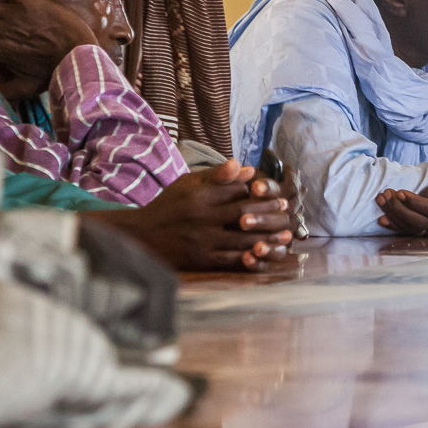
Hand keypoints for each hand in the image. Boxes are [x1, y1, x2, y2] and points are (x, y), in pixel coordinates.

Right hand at [102, 159, 294, 271]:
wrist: (142, 236)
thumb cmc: (169, 205)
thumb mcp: (188, 183)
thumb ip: (217, 176)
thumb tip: (245, 167)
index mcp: (199, 194)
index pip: (236, 190)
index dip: (258, 191)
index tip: (275, 192)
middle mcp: (202, 216)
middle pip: (244, 212)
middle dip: (269, 211)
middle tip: (286, 209)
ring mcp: (202, 239)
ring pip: (242, 238)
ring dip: (267, 236)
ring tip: (284, 234)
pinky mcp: (201, 259)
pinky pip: (232, 259)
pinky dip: (251, 257)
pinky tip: (265, 253)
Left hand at [376, 177, 427, 236]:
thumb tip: (416, 197)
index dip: (414, 202)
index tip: (399, 191)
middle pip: (418, 222)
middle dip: (398, 209)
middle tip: (386, 193)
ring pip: (412, 229)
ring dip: (393, 216)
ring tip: (381, 199)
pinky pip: (411, 233)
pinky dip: (395, 227)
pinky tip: (383, 220)